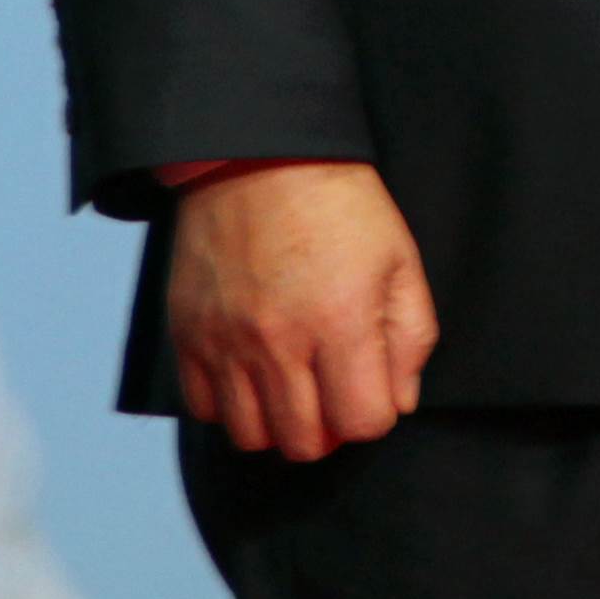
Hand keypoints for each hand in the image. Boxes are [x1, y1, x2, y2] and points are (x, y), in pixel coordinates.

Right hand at [166, 160, 440, 461]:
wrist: (260, 155)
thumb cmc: (339, 205)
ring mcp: (227, 341)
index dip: (375, 413)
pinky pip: (203, 407)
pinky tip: (250, 371)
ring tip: (291, 385)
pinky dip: (229, 403)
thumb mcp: (400, 260)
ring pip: (251, 436)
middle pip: (304, 443)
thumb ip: (411, 337)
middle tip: (332, 391)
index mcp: (341, 321)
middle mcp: (279, 341)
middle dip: (329, 428)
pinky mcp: (188, 333)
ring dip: (278, 421)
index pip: (363, 422)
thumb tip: (400, 401)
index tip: (372, 385)